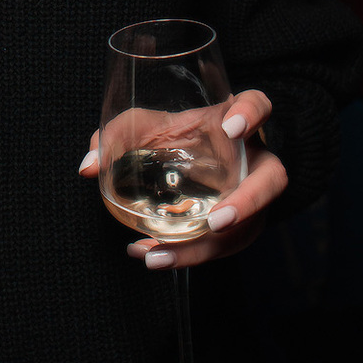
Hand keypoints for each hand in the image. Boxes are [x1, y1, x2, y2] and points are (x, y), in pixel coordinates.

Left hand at [80, 88, 286, 269]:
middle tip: (217, 222)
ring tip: (161, 254)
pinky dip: (188, 256)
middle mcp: (251, 158)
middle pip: (273, 178)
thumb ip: (113, 138)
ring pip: (249, 225)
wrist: (186, 162)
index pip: (259, 106)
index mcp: (233, 120)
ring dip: (207, 246)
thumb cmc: (169, 135)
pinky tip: (152, 256)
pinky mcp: (240, 224)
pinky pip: (224, 246)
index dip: (252, 114)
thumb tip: (88, 167)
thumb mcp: (140, 127)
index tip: (231, 129)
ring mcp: (251, 194)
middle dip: (249, 202)